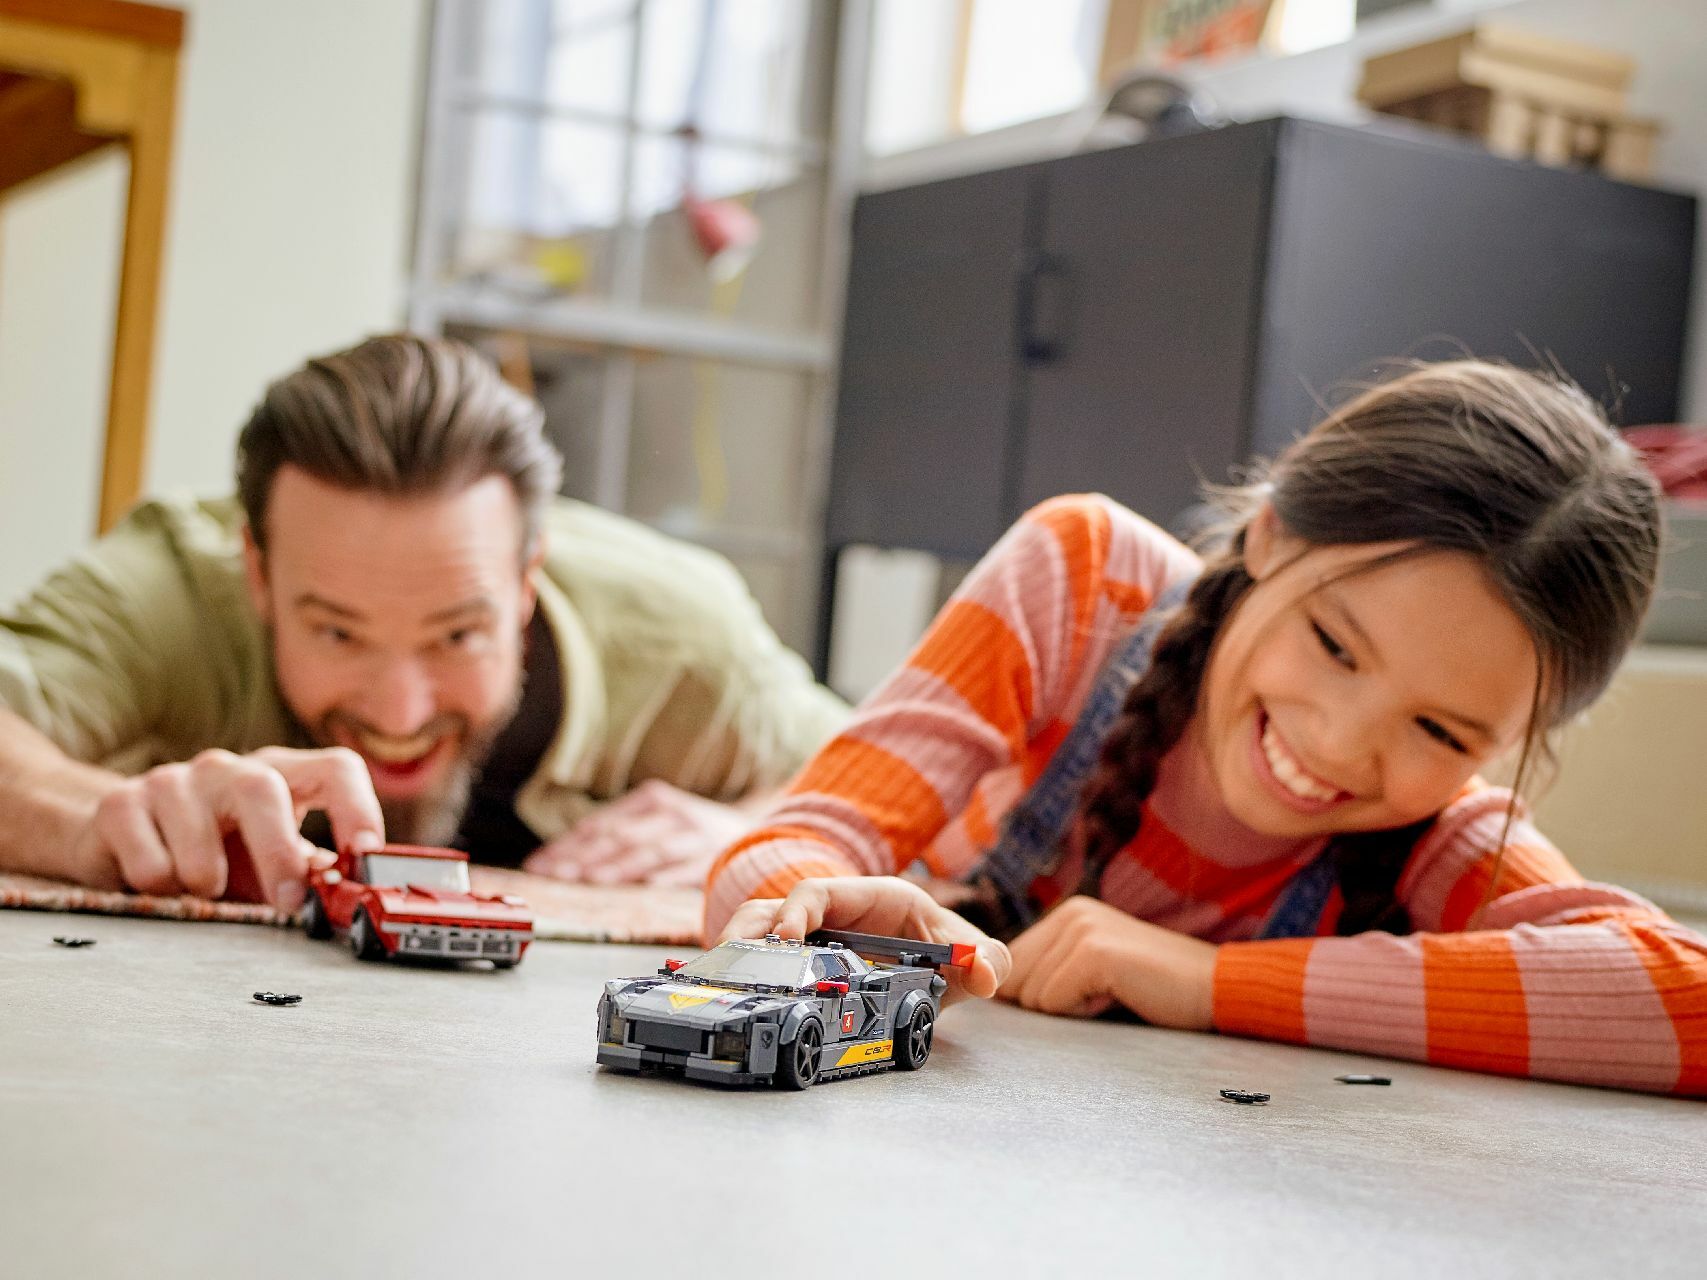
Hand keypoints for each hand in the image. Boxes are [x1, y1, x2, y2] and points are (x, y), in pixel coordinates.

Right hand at [69, 746, 383, 910]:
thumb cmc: (214, 853)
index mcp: (278, 775)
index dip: (358, 807)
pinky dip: (160, 889)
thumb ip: (307, 872)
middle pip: (263, 788)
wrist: (121, 838)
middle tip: (287, 901)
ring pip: (199, 833)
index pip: (335, 768)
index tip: (366, 853)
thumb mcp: (266, 861)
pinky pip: (151, 862)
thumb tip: (347, 896)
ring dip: (206, 881)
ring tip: (203, 890)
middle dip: (279, 852)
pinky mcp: (121, 805)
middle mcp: (227, 768)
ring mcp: (172, 780)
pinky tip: (160, 884)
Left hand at [522, 779, 758, 886]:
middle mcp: (670, 812)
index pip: (601, 823)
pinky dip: (666, 876)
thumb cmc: (693, 828)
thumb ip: (621, 829)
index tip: (539, 865)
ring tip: (591, 879)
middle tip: (554, 875)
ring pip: (649, 850)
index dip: (568, 844)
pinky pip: (686, 868)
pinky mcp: (713, 856)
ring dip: (619, 866)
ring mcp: (692, 834)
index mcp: (651, 799)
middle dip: (583, 857)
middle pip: (619, 836)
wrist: (754, 826)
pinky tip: (647, 884)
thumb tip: (567, 854)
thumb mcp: (658, 817)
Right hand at [717, 875, 1010, 1001]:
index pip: (817, 891)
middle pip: (769, 910)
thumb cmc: (945, 950)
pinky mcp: (797, 967)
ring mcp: (807, 941)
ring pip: (754, 935)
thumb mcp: (968, 954)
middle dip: (745, 934)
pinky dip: (741, 977)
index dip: (795, 910)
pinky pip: (759, 964)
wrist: (937, 967)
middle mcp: (829, 915)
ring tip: (718, 983)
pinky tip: (729, 1000)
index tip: (785, 938)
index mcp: (868, 899)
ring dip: (734, 954)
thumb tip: (988, 975)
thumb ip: (986, 960)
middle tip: (729, 966)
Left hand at [1002, 896, 1216, 1028]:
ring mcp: (1081, 929)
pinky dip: (1083, 1013)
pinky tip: (1118, 996)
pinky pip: (1053, 1004)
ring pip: (1033, 996)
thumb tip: (995, 992)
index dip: (1040, 993)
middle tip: (1105, 991)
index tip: (1087, 990)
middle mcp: (1070, 912)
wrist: (1213, 986)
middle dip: (1054, 1001)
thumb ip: (1048, 970)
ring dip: (1071, 1008)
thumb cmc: (1154, 987)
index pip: (1012, 964)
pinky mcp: (1093, 953)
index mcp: (1067, 912)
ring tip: (1114, 991)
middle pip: (1016, 981)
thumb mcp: (1093, 970)